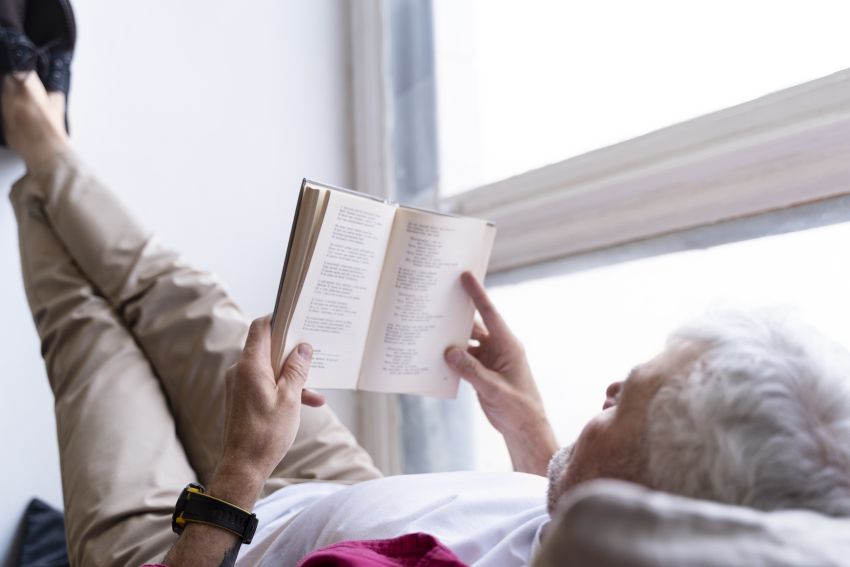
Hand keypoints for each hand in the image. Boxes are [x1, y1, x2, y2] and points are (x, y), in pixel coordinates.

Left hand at [218, 316, 322, 489]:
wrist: (243, 467)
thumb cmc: (265, 434)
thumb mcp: (290, 399)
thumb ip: (297, 370)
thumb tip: (303, 348)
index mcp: (250, 366)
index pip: (260, 328)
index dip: (278, 318)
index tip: (297, 317)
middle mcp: (240, 371)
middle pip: (267, 348)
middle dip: (292, 351)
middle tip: (313, 351)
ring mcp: (239, 385)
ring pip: (269, 369)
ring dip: (292, 376)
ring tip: (315, 388)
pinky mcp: (242, 399)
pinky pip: (265, 385)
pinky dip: (283, 389)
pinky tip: (306, 403)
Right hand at [445, 272, 557, 474]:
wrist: (524, 429)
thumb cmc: (518, 408)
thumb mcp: (494, 389)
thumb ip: (471, 371)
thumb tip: (449, 352)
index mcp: (508, 345)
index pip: (490, 314)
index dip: (477, 294)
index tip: (465, 275)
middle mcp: (498, 347)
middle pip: (474, 325)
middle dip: (456, 315)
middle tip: (436, 300)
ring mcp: (490, 359)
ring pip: (466, 343)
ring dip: (450, 339)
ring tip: (428, 329)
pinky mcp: (482, 371)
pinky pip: (463, 359)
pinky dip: (450, 358)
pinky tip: (434, 356)